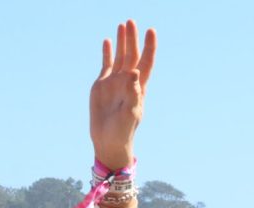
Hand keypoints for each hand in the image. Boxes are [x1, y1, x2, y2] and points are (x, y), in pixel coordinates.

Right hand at [90, 20, 156, 170]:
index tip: (151, 31)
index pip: (146, 62)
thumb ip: (133, 93)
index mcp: (138, 88)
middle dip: (133, 39)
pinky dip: (107, 53)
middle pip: (132, 55)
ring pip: (120, 57)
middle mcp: (128, 82)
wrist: (109, 140)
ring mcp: (115, 82)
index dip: (149, 47)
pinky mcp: (102, 85)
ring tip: (122, 25)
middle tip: (131, 21)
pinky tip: (108, 41)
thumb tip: (134, 72)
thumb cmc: (123, 131)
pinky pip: (106, 64)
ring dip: (122, 42)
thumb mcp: (130, 113)